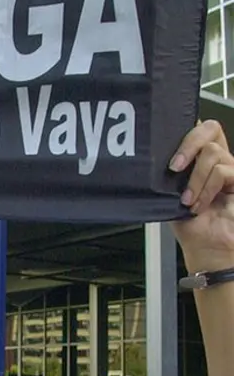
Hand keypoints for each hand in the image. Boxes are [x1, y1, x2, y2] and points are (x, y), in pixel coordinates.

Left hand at [169, 120, 233, 269]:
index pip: (197, 129)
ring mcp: (231, 168)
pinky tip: (199, 205)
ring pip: (212, 153)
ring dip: (195, 180)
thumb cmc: (190, 226)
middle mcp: (218, 160)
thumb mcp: (170, 196)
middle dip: (188, 144)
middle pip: (210, 127)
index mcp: (199, 160)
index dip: (185, 129)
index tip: (167, 149)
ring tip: (188, 201)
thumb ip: (167, 175)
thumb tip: (149, 158)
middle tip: (174, 168)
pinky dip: (206, 189)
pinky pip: (221, 171)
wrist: (207, 247)